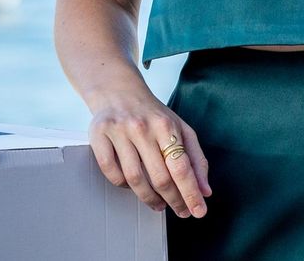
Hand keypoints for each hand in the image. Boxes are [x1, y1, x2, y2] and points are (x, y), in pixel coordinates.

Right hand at [87, 91, 211, 218]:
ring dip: (149, 198)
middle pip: (160, 177)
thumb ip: (195, 159)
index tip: (198, 211)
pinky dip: (123, 186)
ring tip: (158, 204)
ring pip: (135, 179)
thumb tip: (205, 190)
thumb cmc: (152, 115)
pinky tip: (132, 187)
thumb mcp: (180, 129)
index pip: (181, 166)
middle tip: (179, 210)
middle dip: (173, 200)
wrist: (118, 91)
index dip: (191, 193)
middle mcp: (142, 127)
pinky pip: (111, 172)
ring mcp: (119, 131)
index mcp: (165, 124)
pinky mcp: (99, 135)